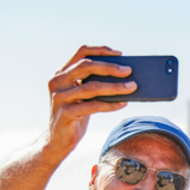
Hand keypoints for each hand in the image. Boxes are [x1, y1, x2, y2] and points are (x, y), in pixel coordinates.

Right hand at [43, 45, 136, 160]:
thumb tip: (123, 76)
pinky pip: (93, 106)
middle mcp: (58, 82)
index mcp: (61, 73)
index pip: (81, 53)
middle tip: (129, 71)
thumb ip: (93, 83)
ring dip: (115, 87)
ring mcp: (60, 98)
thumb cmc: (75, 114)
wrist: (57, 140)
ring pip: (92, 87)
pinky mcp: (66, 113)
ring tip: (132, 87)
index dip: (100, 50)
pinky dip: (111, 105)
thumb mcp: (82, 96)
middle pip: (86, 66)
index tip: (119, 53)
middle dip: (110, 67)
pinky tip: (123, 103)